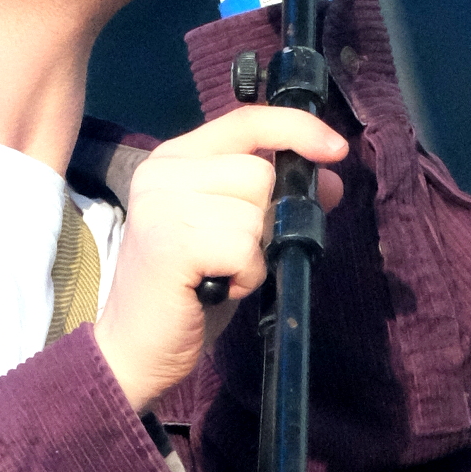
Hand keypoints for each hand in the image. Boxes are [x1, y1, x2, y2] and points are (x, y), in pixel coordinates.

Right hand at [93, 105, 348, 409]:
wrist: (134, 350)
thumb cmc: (188, 293)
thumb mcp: (238, 235)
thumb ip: (276, 200)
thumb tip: (332, 180)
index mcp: (176, 159)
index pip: (246, 121)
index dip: (296, 129)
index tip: (336, 150)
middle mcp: (163, 173)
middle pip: (259, 172)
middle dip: (264, 220)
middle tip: (230, 255)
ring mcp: (162, 205)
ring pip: (255, 212)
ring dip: (253, 254)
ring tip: (219, 275)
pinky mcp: (171, 242)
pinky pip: (244, 248)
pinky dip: (245, 276)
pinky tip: (216, 289)